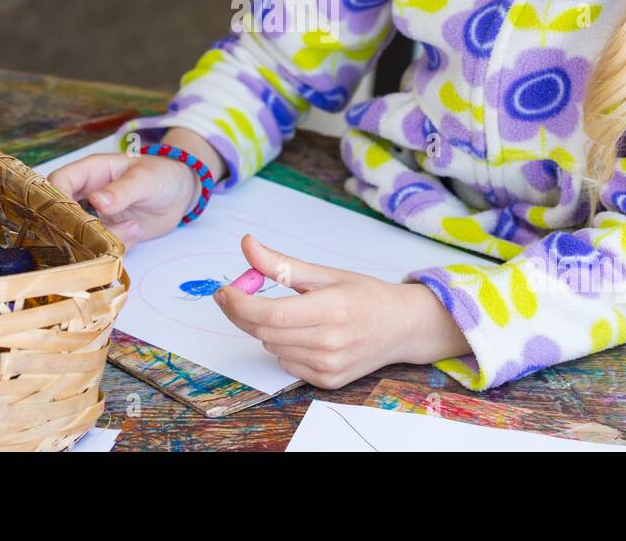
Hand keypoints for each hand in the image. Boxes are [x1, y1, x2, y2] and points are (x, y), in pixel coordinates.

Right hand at [47, 152, 200, 249]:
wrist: (181, 193)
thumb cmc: (162, 174)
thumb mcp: (145, 179)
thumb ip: (122, 190)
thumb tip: (96, 200)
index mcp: (90, 172)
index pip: (59, 181)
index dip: (57, 199)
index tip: (71, 217)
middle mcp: (87, 195)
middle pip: (62, 214)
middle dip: (78, 228)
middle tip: (104, 231)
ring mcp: (96, 218)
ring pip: (82, 237)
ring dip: (104, 239)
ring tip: (134, 226)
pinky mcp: (108, 236)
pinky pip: (102, 249)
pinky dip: (117, 247)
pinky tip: (137, 231)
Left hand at [213, 233, 469, 388]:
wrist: (402, 327)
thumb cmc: (365, 295)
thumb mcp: (326, 273)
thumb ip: (282, 263)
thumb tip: (247, 245)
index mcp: (331, 309)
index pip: (270, 314)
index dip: (239, 303)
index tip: (223, 291)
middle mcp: (330, 342)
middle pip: (264, 332)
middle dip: (243, 312)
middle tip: (236, 294)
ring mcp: (329, 366)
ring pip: (272, 347)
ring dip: (268, 329)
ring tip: (293, 313)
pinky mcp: (328, 381)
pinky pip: (286, 363)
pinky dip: (285, 347)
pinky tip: (305, 334)